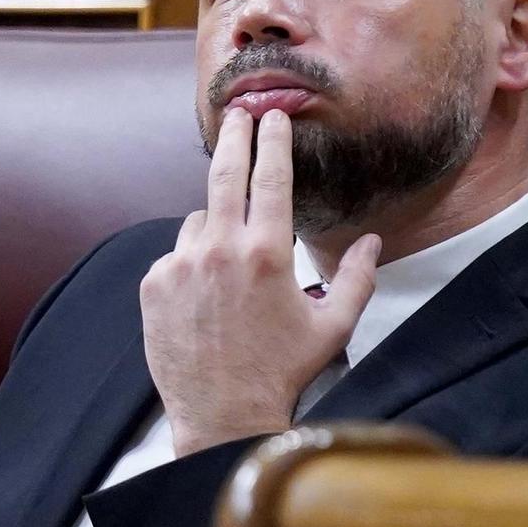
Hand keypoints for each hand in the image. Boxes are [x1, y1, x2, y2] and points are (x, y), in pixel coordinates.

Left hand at [139, 106, 380, 458]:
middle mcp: (221, 250)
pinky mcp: (154, 283)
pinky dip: (190, 262)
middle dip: (233, 135)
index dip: (272, 140)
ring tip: (230, 266)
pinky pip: (175, 254)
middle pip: (224, 173)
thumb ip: (358, 278)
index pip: (272, 178)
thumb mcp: (332, 327)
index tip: (272, 116)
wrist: (222, 414)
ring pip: (199, 220)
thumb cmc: (281, 371)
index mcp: (269, 254)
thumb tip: (373, 241)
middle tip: (236, 112)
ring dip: (215, 226)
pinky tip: (205, 295)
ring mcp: (182, 265)